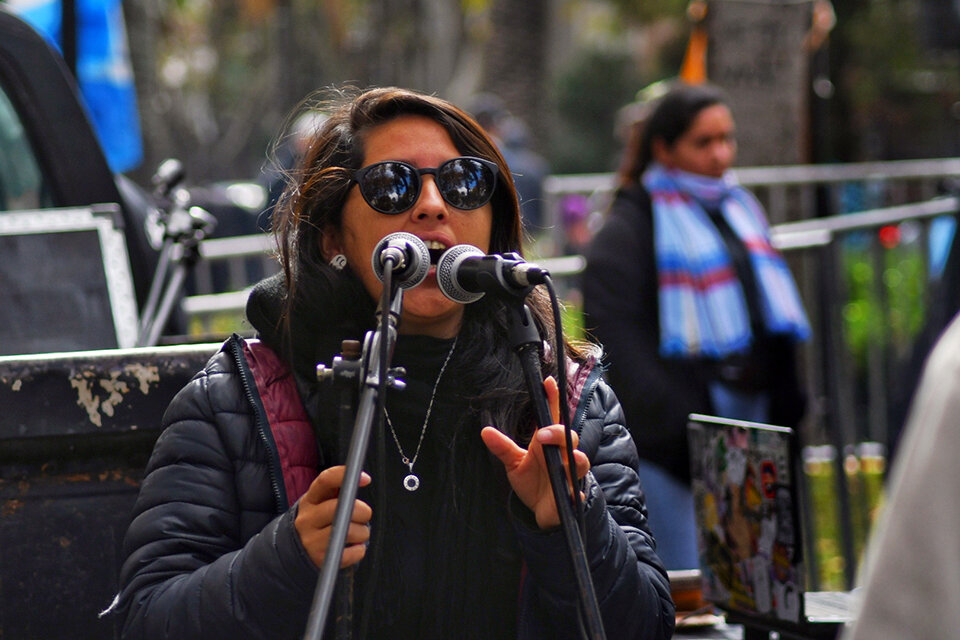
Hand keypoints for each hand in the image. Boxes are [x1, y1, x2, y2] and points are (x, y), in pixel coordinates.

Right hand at [294, 465, 372, 568]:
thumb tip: (361, 478)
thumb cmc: (320, 521)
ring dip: (363, 532)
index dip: (345, 476)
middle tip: (364, 515)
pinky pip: (351, 553)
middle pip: (340, 508)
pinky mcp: (320, 559)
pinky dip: (359, 550)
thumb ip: (339, 490)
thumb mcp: (321, 502)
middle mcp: (307, 519)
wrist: (299, 551)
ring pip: (348, 532)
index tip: (365, 479)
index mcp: (310, 500)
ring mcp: (311, 540)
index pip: (325, 480)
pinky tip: (354, 546)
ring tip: (360, 532)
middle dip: (362, 511)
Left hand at [481, 376, 589, 528]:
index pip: (553, 417)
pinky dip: (575, 491)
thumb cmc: (532, 482)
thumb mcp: (513, 463)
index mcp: (547, 443)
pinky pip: (578, 492)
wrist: (540, 511)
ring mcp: (569, 474)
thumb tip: (485, 431)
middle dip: (559, 432)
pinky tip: (573, 492)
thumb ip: (502, 447)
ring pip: (580, 461)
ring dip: (574, 457)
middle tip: (543, 434)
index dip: (553, 399)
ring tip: (566, 456)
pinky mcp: (571, 495)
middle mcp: (561, 455)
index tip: (548, 383)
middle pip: (569, 436)